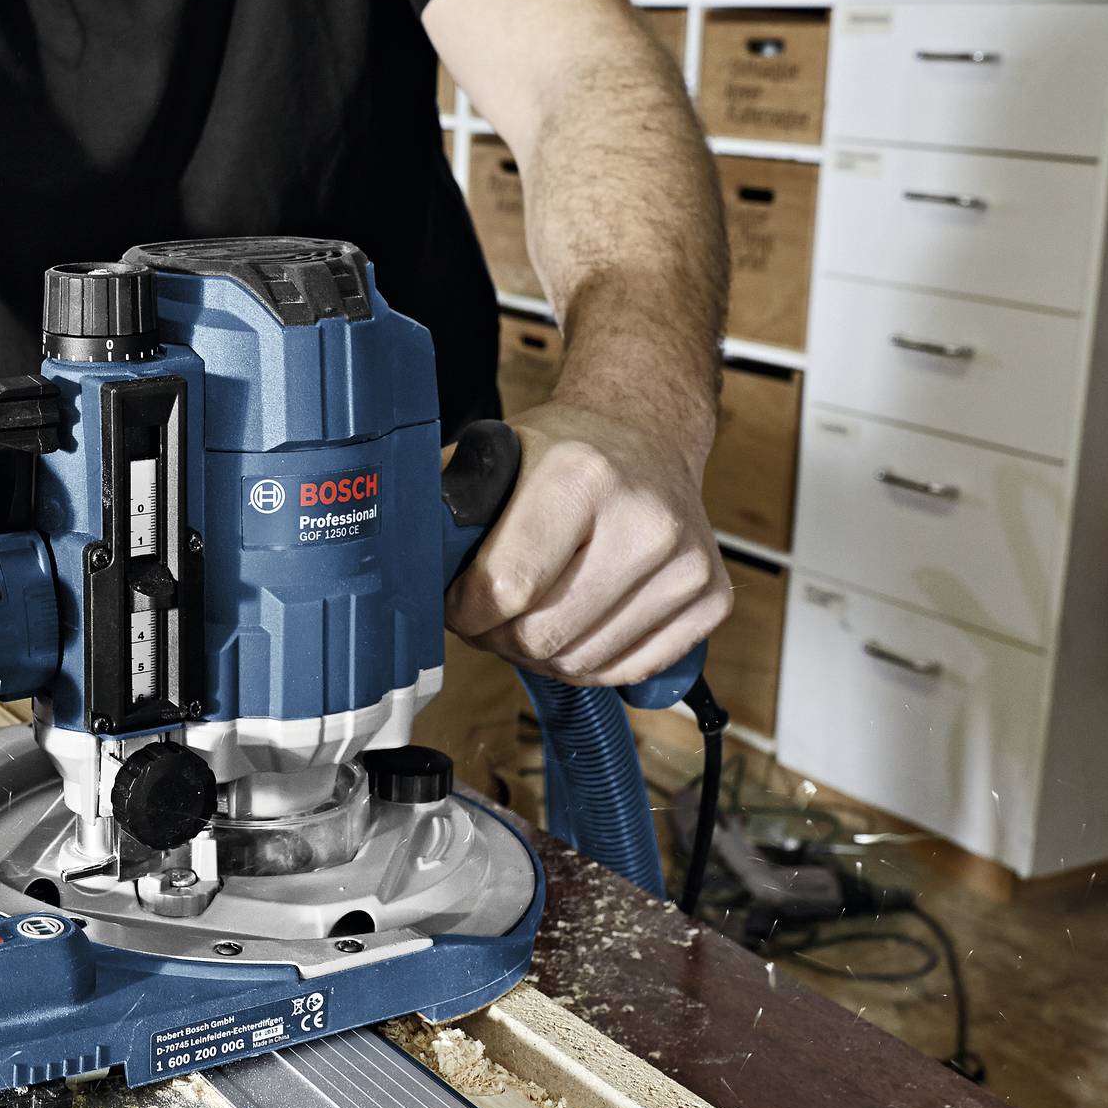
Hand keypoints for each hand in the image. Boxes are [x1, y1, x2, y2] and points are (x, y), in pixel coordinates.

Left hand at [446, 399, 729, 685]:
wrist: (644, 435)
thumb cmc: (564, 452)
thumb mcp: (494, 457)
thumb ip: (445, 512)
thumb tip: (397, 571)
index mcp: (582, 477)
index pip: (506, 589)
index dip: (466, 610)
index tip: (459, 602)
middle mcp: (645, 521)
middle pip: (542, 638)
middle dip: (500, 637)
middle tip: (491, 614)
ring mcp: (686, 565)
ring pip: (582, 664)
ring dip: (542, 655)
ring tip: (533, 615)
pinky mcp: (710, 599)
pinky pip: (627, 671)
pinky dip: (589, 662)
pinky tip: (576, 624)